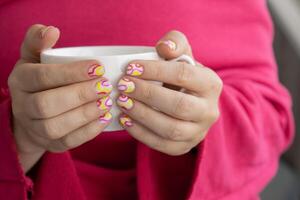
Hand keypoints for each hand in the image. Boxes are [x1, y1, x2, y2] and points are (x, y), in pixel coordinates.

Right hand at [8, 24, 112, 171]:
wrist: (33, 114)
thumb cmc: (40, 80)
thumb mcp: (34, 57)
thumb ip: (38, 42)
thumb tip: (51, 30)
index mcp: (20, 82)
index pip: (41, 77)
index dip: (69, 73)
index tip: (98, 67)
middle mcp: (23, 107)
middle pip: (47, 105)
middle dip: (79, 94)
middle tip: (105, 86)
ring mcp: (36, 129)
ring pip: (55, 127)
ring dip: (85, 114)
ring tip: (107, 102)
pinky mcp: (51, 144)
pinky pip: (68, 142)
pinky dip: (89, 131)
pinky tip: (105, 118)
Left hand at [116, 31, 222, 155]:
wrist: (188, 103)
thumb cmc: (181, 77)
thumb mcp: (181, 56)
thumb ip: (175, 43)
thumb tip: (164, 48)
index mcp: (211, 84)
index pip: (184, 75)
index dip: (155, 71)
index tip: (130, 68)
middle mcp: (209, 110)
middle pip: (178, 105)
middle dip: (147, 94)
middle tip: (123, 85)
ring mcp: (198, 132)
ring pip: (171, 129)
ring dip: (142, 115)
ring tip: (121, 102)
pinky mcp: (184, 147)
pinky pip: (162, 145)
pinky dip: (140, 133)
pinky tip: (125, 120)